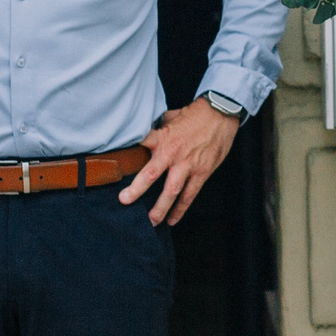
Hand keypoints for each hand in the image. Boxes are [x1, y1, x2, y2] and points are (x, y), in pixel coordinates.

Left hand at [121, 97, 241, 224]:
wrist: (221, 114)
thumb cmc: (195, 115)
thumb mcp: (171, 117)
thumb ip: (158, 128)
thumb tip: (144, 132)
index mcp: (162, 137)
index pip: (139, 145)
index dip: (126, 154)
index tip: (114, 164)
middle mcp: (173, 153)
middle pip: (151, 174)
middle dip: (137, 189)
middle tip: (125, 201)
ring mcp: (188, 165)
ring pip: (172, 191)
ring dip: (161, 208)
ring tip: (151, 221)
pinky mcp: (202, 172)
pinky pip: (190, 195)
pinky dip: (181, 209)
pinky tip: (172, 219)